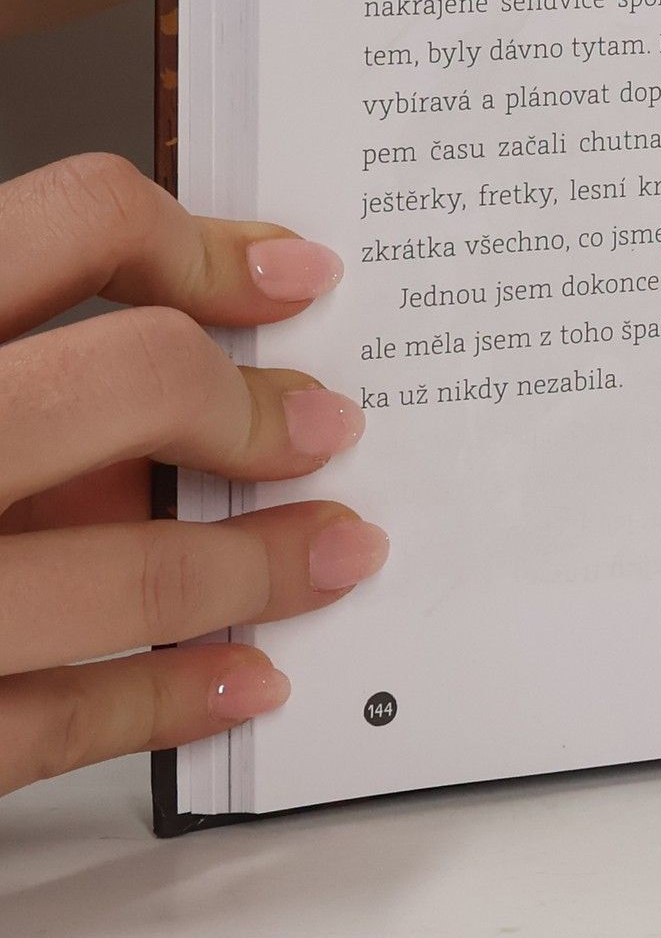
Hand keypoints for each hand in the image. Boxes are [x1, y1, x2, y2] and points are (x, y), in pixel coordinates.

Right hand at [0, 154, 385, 797]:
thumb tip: (168, 353)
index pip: (70, 219)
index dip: (204, 241)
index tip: (291, 275)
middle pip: (126, 378)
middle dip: (251, 405)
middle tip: (324, 424)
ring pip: (117, 564)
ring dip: (255, 565)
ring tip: (335, 553)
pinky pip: (47, 718)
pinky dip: (165, 696)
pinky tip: (242, 676)